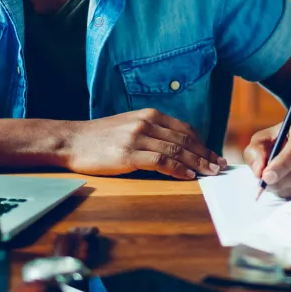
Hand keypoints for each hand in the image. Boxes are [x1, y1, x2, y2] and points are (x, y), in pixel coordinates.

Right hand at [62, 109, 226, 178]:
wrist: (71, 140)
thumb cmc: (98, 137)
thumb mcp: (128, 126)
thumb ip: (150, 132)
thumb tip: (175, 148)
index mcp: (148, 115)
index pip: (184, 129)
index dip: (202, 143)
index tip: (213, 154)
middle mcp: (146, 123)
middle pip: (185, 140)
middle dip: (205, 154)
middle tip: (219, 166)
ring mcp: (138, 137)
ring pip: (177, 151)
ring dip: (197, 163)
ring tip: (210, 173)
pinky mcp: (129, 154)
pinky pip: (162, 161)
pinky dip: (179, 169)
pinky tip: (189, 176)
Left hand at [244, 116, 290, 198]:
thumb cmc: (280, 140)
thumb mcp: (263, 139)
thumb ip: (256, 152)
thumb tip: (259, 171)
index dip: (283, 163)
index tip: (266, 177)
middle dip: (283, 180)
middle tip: (266, 185)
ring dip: (288, 188)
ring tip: (274, 185)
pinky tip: (287, 187)